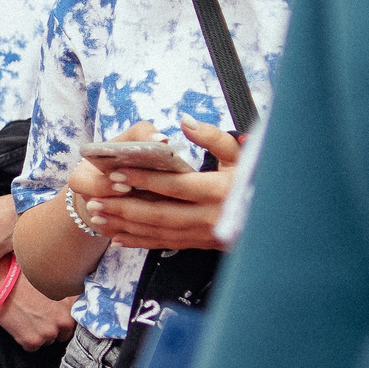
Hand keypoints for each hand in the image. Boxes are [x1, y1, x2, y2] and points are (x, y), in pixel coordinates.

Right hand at [0, 272, 75, 350]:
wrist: (3, 283)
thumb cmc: (26, 279)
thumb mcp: (56, 282)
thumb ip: (69, 296)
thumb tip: (77, 302)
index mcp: (73, 306)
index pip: (76, 321)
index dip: (64, 318)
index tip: (56, 315)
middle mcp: (64, 321)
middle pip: (64, 334)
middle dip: (54, 328)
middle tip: (39, 316)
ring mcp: (49, 332)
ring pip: (48, 341)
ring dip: (40, 333)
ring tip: (28, 317)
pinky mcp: (32, 341)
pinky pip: (33, 347)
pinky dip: (26, 339)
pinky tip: (21, 325)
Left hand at [86, 118, 241, 252]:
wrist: (272, 218)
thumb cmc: (253, 179)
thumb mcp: (239, 155)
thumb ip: (213, 137)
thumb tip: (185, 122)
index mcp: (220, 192)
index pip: (175, 186)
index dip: (145, 180)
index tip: (119, 172)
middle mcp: (210, 218)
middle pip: (159, 214)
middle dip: (125, 208)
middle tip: (96, 202)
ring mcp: (204, 235)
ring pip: (158, 232)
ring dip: (126, 225)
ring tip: (99, 216)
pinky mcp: (199, 245)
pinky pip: (164, 244)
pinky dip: (139, 241)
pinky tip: (118, 237)